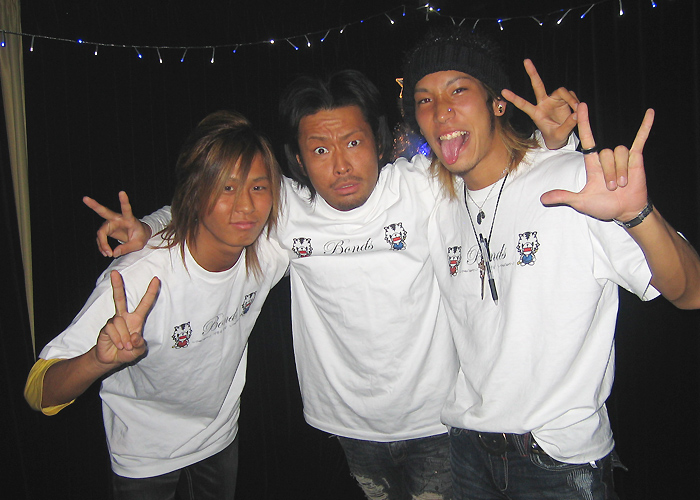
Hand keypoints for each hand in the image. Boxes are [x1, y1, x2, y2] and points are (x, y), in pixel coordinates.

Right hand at [83, 191, 151, 257]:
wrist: (140, 235)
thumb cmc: (140, 236)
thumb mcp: (138, 244)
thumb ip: (127, 248)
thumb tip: (113, 252)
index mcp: (129, 218)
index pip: (126, 209)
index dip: (124, 201)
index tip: (122, 192)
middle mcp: (117, 219)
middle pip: (104, 212)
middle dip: (94, 205)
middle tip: (85, 198)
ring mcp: (111, 223)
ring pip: (100, 232)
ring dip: (102, 244)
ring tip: (108, 254)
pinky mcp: (107, 230)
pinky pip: (101, 239)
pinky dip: (102, 247)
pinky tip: (107, 252)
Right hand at [95, 271, 159, 366]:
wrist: (111, 359)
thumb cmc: (127, 351)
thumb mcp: (138, 351)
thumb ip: (139, 345)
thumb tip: (135, 336)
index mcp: (136, 320)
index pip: (145, 303)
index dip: (151, 292)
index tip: (156, 279)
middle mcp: (124, 317)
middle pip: (119, 299)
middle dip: (117, 285)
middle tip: (114, 272)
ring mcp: (113, 321)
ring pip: (119, 322)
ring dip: (124, 337)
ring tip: (125, 346)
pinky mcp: (105, 328)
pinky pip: (112, 329)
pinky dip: (117, 339)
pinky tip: (117, 345)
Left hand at [502, 59, 578, 149]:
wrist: (560, 138)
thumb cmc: (555, 137)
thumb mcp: (560, 135)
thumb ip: (568, 125)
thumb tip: (576, 114)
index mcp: (536, 113)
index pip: (523, 105)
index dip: (514, 98)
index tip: (503, 91)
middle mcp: (543, 103)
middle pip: (537, 85)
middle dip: (532, 73)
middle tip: (526, 60)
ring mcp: (553, 100)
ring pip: (561, 91)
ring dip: (570, 98)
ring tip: (576, 110)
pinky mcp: (563, 99)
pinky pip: (571, 95)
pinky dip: (575, 101)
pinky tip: (577, 109)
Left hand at [540, 102, 652, 222]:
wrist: (625, 211)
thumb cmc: (603, 205)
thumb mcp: (580, 201)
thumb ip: (563, 196)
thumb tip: (542, 198)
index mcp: (592, 164)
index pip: (587, 138)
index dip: (584, 122)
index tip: (581, 106)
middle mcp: (606, 158)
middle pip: (606, 152)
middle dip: (609, 173)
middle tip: (612, 188)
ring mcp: (622, 158)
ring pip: (619, 152)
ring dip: (620, 171)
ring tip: (622, 184)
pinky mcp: (636, 159)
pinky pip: (640, 140)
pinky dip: (645, 127)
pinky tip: (650, 112)